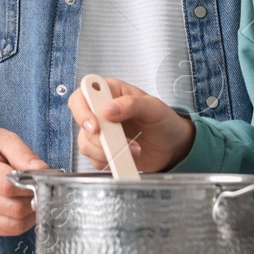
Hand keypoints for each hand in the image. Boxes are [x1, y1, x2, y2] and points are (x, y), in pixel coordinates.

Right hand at [0, 125, 48, 236]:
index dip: (30, 186)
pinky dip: (21, 221)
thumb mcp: (3, 138)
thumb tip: (43, 172)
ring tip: (32, 197)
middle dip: (34, 200)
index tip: (41, 179)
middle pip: (14, 209)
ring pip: (14, 225)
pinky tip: (21, 205)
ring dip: (31, 214)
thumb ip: (24, 154)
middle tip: (41, 188)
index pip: (8, 187)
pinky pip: (9, 230)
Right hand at [67, 78, 194, 173]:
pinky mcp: (104, 151)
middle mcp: (101, 112)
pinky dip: (110, 161)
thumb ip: (131, 104)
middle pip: (82, 125)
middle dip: (101, 138)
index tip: (95, 125)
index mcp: (109, 92)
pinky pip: (95, 160)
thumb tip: (107, 109)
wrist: (172, 145)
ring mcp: (102, 133)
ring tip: (133, 149)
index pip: (81, 97)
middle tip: (120, 141)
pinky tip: (128, 156)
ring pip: (86, 145)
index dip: (82, 111)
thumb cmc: (163, 120)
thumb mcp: (153, 106)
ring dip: (108, 151)